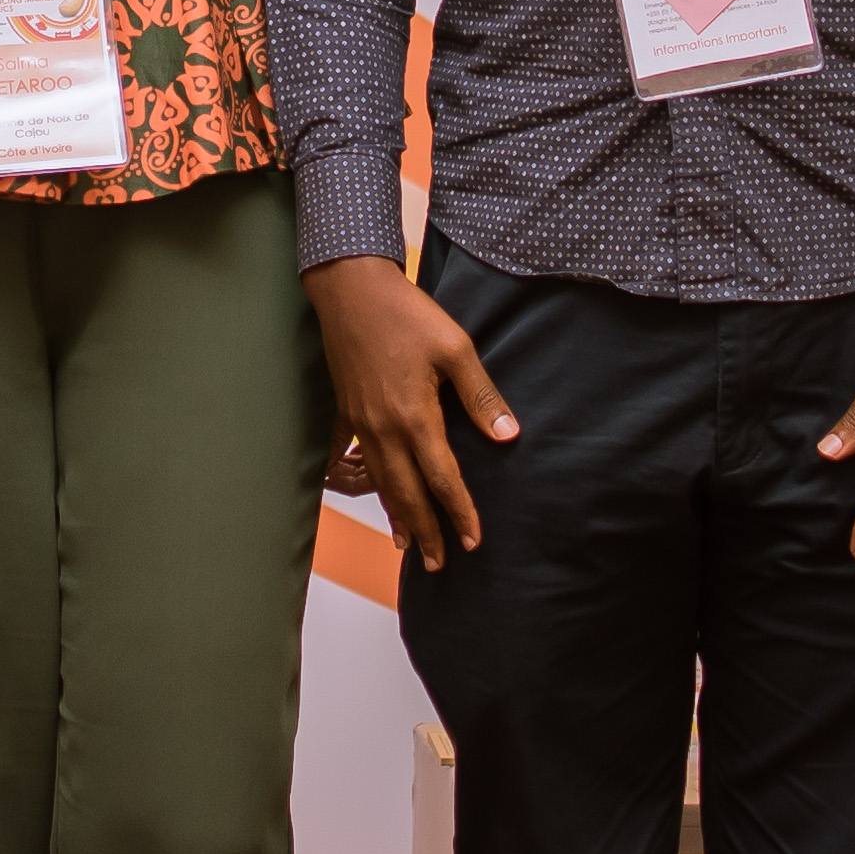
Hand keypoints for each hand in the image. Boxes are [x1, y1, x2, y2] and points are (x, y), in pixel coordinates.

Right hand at [309, 257, 512, 564]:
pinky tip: (373, 496)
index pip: (443, 479)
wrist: (350, 289)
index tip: (474, 540)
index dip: (460, 512)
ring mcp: (362, 423)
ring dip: (397, 518)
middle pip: (408, 494)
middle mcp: (385, 430)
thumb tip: (507, 435)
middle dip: (426, 531)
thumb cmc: (406, 313)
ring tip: (409, 547)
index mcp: (416, 417)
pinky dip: (368, 485)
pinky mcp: (347, 411)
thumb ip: (480, 396)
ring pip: (382, 484)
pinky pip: (358, 460)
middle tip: (440, 564)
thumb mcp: (456, 348)